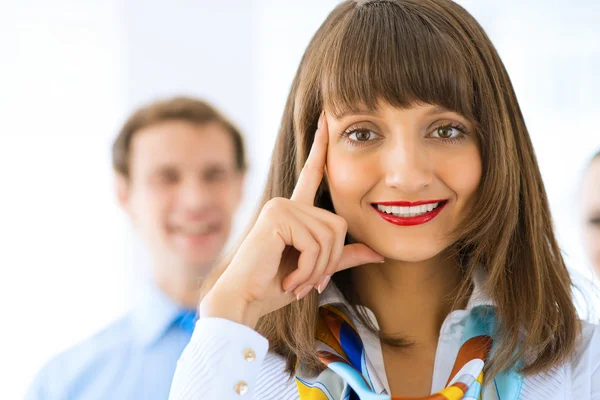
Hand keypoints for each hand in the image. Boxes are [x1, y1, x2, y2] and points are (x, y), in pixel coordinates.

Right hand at [201, 112, 383, 328]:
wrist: (244, 299)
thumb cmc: (274, 285)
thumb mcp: (316, 269)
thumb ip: (343, 256)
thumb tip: (379, 254)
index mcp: (294, 210)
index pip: (311, 174)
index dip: (319, 147)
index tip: (325, 119)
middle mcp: (287, 202)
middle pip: (338, 225)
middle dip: (330, 261)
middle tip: (310, 283)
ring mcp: (281, 206)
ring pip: (329, 236)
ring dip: (319, 270)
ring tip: (298, 283)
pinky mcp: (278, 216)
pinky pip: (315, 244)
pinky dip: (310, 270)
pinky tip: (290, 281)